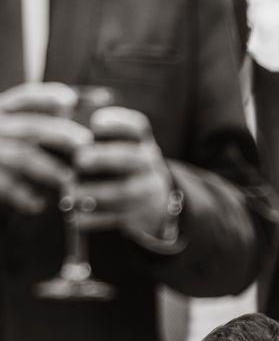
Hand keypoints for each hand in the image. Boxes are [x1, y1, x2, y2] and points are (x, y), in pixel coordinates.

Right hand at [0, 83, 92, 213]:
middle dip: (61, 134)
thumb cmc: (3, 146)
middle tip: (85, 143)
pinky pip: (6, 185)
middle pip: (31, 127)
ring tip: (70, 179)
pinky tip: (40, 204)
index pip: (26, 98)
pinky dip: (24, 196)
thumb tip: (72, 108)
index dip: (48, 96)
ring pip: (23, 157)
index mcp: (3, 111)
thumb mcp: (11, 126)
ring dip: (50, 168)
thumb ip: (37, 119)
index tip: (71, 100)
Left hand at [70, 107, 172, 242]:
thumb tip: (60, 125)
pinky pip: (115, 218)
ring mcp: (145, 190)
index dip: (118, 123)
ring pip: (123, 191)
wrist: (157, 202)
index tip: (96, 122)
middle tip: (79, 158)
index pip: (137, 127)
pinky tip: (75, 215)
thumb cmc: (127, 168)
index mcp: (141, 143)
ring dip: (95, 192)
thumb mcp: (127, 148)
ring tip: (71, 192)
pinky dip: (94, 218)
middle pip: (131, 158)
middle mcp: (147, 164)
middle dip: (105, 157)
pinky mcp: (137, 214)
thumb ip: (100, 138)